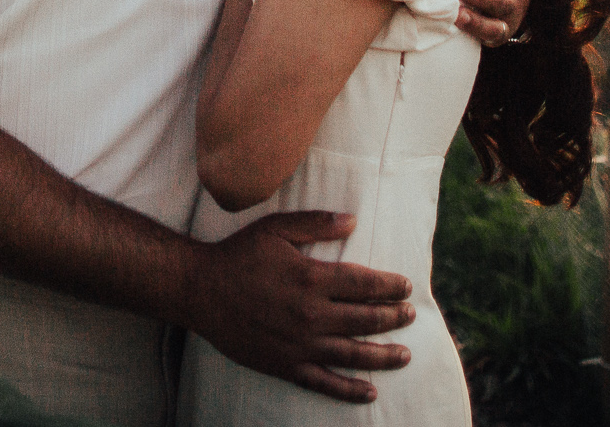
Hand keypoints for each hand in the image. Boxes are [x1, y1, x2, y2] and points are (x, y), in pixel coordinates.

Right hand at [183, 210, 414, 402]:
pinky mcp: (286, 365)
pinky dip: (350, 390)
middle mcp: (311, 314)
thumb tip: (353, 219)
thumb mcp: (275, 229)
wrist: (200, 290)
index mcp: (311, 278)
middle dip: (394, 317)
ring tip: (405, 353)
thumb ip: (316, 224)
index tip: (406, 286)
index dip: (390, 286)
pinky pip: (325, 383)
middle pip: (366, 319)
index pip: (365, 284)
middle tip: (410, 315)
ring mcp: (300, 344)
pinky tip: (370, 391)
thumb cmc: (238, 255)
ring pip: (354, 353)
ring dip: (384, 355)